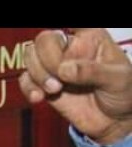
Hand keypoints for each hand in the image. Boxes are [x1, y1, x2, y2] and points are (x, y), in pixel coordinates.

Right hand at [19, 28, 131, 144]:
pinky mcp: (45, 85)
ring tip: (54, 90)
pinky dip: (28, 88)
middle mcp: (70, 49)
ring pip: (31, 58)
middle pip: (43, 41)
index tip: (65, 43)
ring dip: (37, 76)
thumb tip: (63, 70)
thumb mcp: (117, 79)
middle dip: (46, 61)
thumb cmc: (122, 93)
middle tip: (59, 80)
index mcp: (90, 38)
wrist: (114, 121)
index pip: (70, 25)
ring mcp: (55, 67)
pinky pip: (26, 80)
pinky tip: (38, 98)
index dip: (62, 31)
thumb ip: (92, 72)